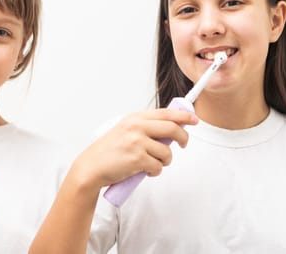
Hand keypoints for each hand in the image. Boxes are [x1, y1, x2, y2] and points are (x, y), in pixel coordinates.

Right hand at [71, 108, 197, 191]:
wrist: (92, 167)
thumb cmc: (109, 151)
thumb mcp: (125, 131)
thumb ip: (144, 127)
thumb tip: (171, 129)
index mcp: (134, 118)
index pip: (165, 113)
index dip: (183, 116)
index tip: (194, 119)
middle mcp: (136, 127)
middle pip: (172, 128)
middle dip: (183, 138)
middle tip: (183, 145)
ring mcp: (137, 142)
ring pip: (167, 152)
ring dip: (164, 161)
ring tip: (152, 164)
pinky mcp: (137, 159)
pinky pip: (158, 167)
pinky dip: (155, 172)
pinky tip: (144, 172)